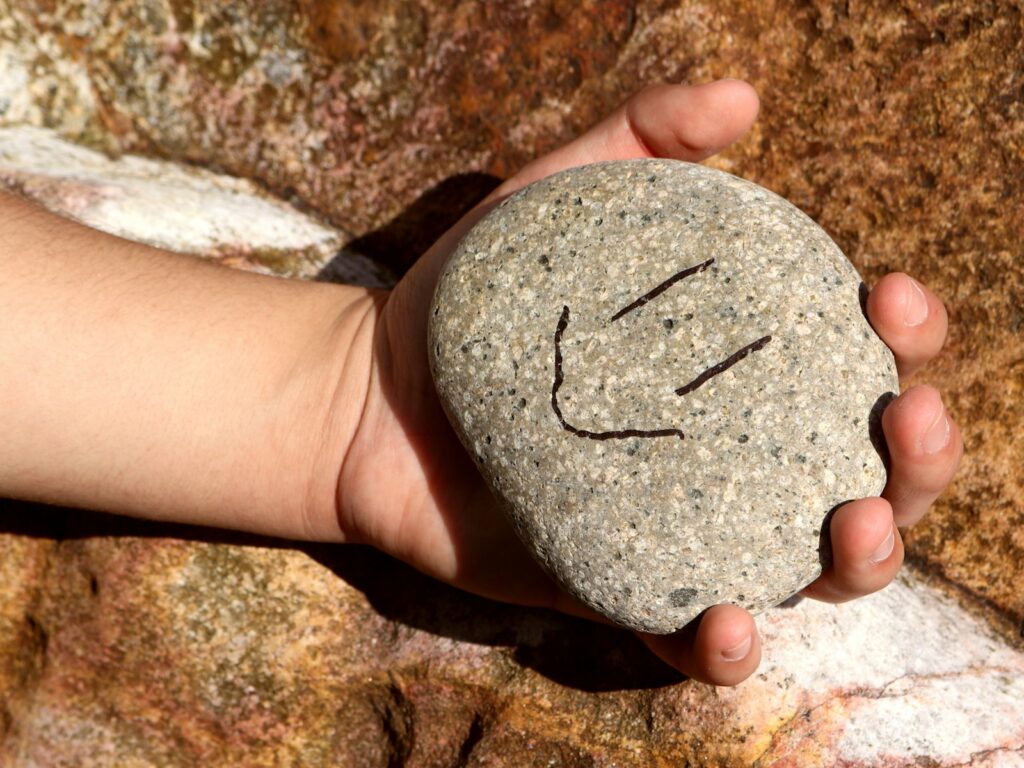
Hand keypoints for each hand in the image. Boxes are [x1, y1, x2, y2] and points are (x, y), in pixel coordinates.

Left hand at [335, 80, 962, 685]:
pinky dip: (723, 642)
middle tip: (910, 419)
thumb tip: (745, 96)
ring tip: (856, 527)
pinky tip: (725, 621)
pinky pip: (690, 633)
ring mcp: (680, 525)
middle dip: (920, 455)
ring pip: (808, 564)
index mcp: (733, 366)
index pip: (855, 354)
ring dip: (865, 559)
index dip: (906, 334)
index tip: (892, 299)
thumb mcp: (556, 195)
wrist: (369, 392)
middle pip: (867, 470)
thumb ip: (640, 136)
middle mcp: (727, 451)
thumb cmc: (475, 297)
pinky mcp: (619, 587)